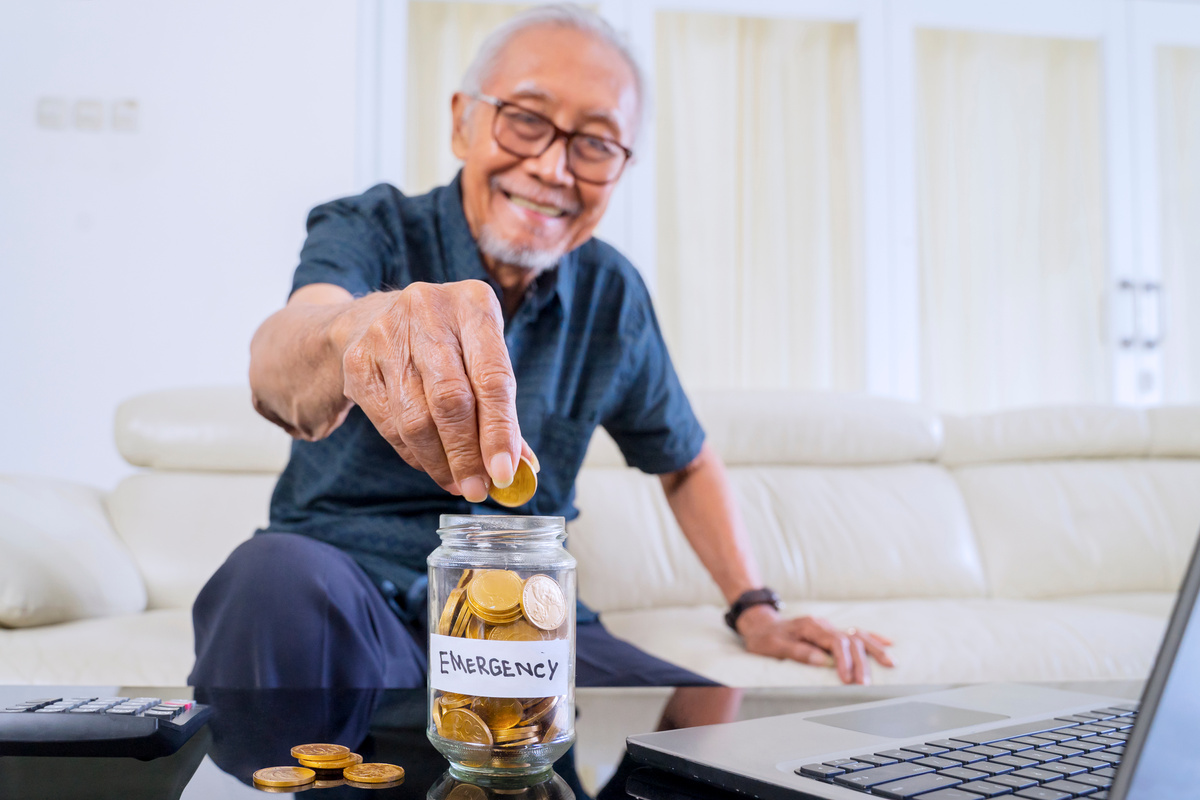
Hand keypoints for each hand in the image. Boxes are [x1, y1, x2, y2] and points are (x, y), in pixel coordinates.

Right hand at [335, 279, 530, 500]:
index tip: (505, 472)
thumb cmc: (447, 342)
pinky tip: (430, 463)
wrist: (375, 316)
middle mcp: (428, 311)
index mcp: (473, 304)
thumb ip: (502, 407)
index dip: (500, 431)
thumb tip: (523, 467)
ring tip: (456, 482)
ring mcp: (387, 334)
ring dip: (439, 461)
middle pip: (450, 400)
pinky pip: (389, 424)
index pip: (492, 378)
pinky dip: (414, 453)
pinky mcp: (357, 361)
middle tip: (477, 488)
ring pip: (416, 418)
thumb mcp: (482, 354)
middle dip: (467, 454)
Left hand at [736, 605, 893, 684]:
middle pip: (850, 640)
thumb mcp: (773, 646)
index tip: (847, 680)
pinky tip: (888, 644)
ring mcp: (829, 627)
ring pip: (857, 635)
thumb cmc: (765, 639)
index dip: (843, 661)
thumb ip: (797, 652)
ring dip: (874, 650)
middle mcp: (823, 624)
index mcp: (810, 626)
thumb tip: (822, 661)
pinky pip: (856, 632)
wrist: (761, 625)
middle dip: (860, 662)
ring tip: (890, 663)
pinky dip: (872, 638)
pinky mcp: (832, 631)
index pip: (834, 643)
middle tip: (865, 684)